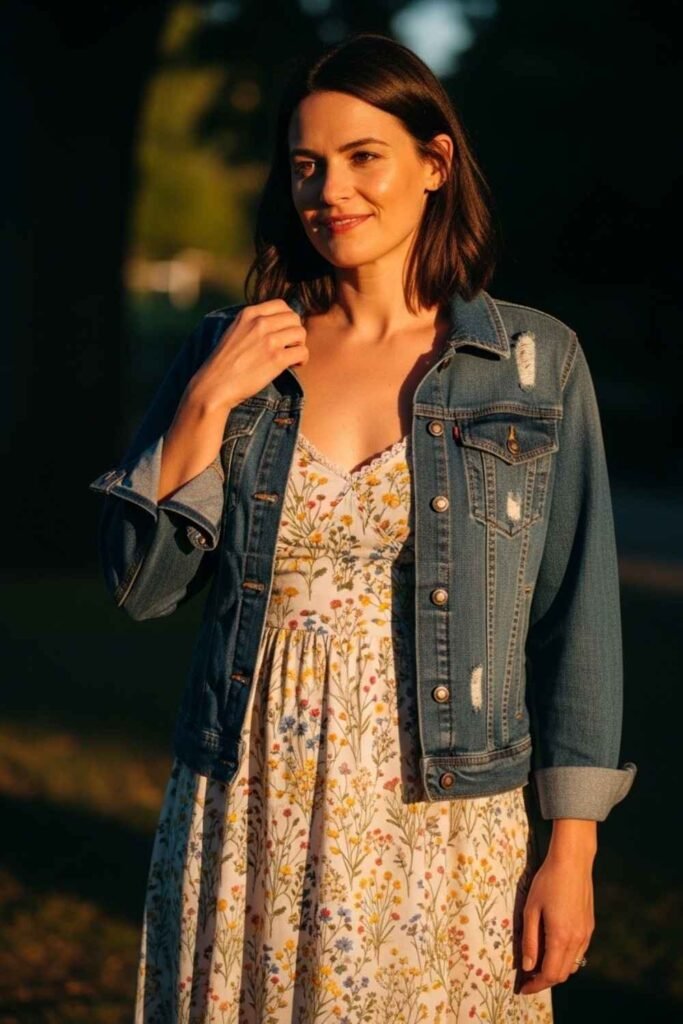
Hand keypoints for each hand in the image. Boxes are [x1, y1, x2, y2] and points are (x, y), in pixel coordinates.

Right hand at [189, 298, 308, 410]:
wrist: (215, 385)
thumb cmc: (223, 363)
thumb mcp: (234, 331)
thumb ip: (252, 324)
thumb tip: (274, 325)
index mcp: (249, 314)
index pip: (281, 304)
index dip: (287, 318)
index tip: (284, 331)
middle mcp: (260, 323)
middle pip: (294, 318)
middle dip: (295, 332)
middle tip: (289, 346)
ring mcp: (269, 340)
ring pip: (301, 333)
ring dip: (300, 345)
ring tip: (291, 356)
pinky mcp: (276, 359)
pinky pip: (302, 352)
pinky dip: (302, 359)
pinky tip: (294, 365)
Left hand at [519, 841, 594, 994]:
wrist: (572, 862)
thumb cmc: (547, 882)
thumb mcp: (531, 909)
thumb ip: (529, 940)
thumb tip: (527, 967)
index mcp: (560, 937)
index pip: (549, 974)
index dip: (536, 986)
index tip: (522, 988)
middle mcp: (577, 940)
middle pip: (562, 974)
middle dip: (545, 981)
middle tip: (528, 979)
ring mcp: (586, 934)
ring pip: (572, 965)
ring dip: (556, 971)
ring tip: (539, 965)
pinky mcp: (590, 926)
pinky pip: (579, 952)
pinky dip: (566, 959)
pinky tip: (554, 949)